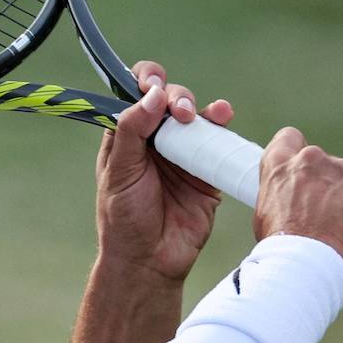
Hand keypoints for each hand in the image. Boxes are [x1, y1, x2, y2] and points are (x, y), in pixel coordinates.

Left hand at [94, 61, 234, 283]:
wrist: (150, 260)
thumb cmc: (124, 219)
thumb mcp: (119, 172)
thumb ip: (131, 131)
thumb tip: (151, 94)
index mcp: (126, 137)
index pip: (135, 95)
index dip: (146, 81)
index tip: (152, 84)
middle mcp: (155, 140)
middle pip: (170, 99)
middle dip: (176, 97)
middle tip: (179, 113)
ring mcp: (183, 153)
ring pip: (196, 116)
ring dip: (201, 108)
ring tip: (204, 114)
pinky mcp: (206, 170)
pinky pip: (217, 141)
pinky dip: (221, 124)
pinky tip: (223, 115)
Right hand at [255, 127, 342, 283]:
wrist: (308, 265)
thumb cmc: (282, 249)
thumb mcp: (266, 214)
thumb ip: (283, 195)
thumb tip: (293, 204)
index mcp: (283, 165)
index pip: (290, 139)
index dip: (297, 155)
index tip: (303, 173)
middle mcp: (316, 160)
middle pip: (329, 168)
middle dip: (331, 189)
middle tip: (327, 219)